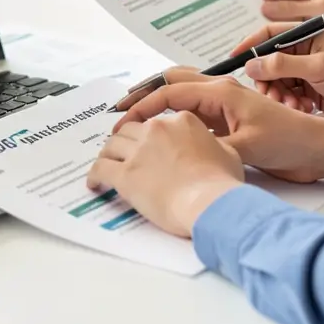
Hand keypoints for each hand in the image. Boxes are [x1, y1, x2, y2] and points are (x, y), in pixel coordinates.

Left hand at [86, 109, 243, 237]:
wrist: (209, 202)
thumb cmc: (222, 182)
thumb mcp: (227, 153)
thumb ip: (213, 145)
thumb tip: (208, 149)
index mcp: (181, 121)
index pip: (157, 123)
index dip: (149, 135)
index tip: (147, 144)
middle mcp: (156, 130)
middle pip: (130, 130)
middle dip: (124, 141)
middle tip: (122, 153)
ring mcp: (139, 151)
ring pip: (112, 145)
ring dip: (108, 155)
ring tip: (106, 165)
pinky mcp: (125, 174)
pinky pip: (101, 168)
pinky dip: (95, 175)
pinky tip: (95, 184)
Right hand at [106, 74, 323, 187]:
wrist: (319, 148)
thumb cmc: (291, 142)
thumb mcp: (248, 148)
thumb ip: (212, 148)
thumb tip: (180, 153)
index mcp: (223, 91)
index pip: (170, 91)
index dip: (142, 105)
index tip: (122, 120)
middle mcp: (220, 92)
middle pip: (171, 82)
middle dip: (142, 95)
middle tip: (118, 112)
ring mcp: (224, 105)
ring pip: (181, 94)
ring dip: (156, 103)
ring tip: (133, 120)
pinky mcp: (228, 118)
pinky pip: (193, 112)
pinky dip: (172, 116)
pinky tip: (161, 132)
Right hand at [235, 23, 323, 120]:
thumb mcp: (319, 67)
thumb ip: (283, 65)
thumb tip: (252, 65)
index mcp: (308, 34)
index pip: (270, 33)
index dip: (250, 45)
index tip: (234, 59)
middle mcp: (304, 50)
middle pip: (268, 60)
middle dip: (266, 78)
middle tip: (269, 94)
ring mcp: (305, 70)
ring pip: (275, 80)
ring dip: (278, 94)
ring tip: (293, 105)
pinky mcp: (307, 90)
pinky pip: (285, 94)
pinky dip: (289, 103)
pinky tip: (304, 109)